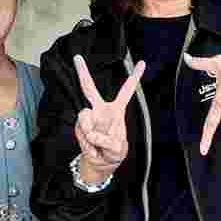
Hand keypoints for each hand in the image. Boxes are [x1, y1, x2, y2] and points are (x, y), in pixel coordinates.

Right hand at [72, 55, 143, 180]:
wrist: (100, 163)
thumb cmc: (113, 152)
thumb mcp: (118, 148)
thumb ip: (109, 141)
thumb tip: (94, 135)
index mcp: (116, 110)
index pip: (126, 91)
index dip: (134, 77)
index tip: (142, 63)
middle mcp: (100, 110)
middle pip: (89, 88)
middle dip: (83, 73)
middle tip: (77, 58)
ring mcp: (88, 118)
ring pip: (85, 118)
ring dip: (91, 134)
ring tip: (99, 144)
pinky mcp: (80, 127)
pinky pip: (83, 133)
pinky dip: (88, 143)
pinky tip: (93, 147)